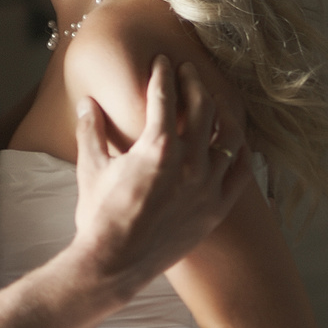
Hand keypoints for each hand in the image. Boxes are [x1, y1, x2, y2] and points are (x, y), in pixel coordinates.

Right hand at [72, 55, 249, 298]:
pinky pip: (241, 174)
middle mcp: (189, 163)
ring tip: (214, 104)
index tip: (163, 62)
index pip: (165, 97)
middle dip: (194, 84)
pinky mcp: (217, 209)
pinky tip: (235, 144)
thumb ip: (92, 130)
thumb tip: (87, 103)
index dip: (163, 75)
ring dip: (221, 114)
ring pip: (228, 138)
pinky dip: (240, 154)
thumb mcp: (92, 168)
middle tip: (188, 72)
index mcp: (158, 148)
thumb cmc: (99, 217)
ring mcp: (208, 187)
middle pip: (202, 108)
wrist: (114, 265)